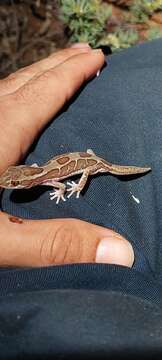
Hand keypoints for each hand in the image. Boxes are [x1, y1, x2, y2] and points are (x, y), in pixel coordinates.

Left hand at [0, 44, 133, 266]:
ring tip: (56, 70)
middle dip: (56, 65)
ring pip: (5, 89)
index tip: (96, 57)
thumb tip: (119, 250)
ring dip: (35, 77)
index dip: (71, 75)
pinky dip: (13, 95)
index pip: (42, 96)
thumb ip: (55, 245)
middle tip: (82, 52)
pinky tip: (16, 108)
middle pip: (24, 83)